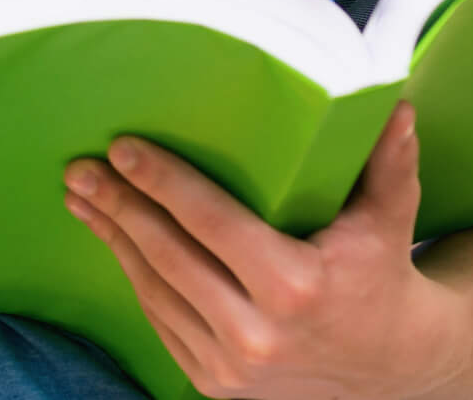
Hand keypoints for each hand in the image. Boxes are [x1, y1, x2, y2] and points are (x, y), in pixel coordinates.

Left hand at [61, 102, 466, 399]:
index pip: (210, 221)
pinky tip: (115, 241)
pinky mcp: (216, 387)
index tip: (121, 148)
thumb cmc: (384, 278)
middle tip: (79, 168)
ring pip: (155, 291)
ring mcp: (231, 368)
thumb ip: (388, 161)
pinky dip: (135, 278)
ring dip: (114, 240)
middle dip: (118, 207)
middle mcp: (256, 333)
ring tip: (82, 198)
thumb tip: (391, 100)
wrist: (392, 374)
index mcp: (295, 285)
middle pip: (168, 255)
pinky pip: (162, 322)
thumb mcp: (390, 219)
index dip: (161, 182)